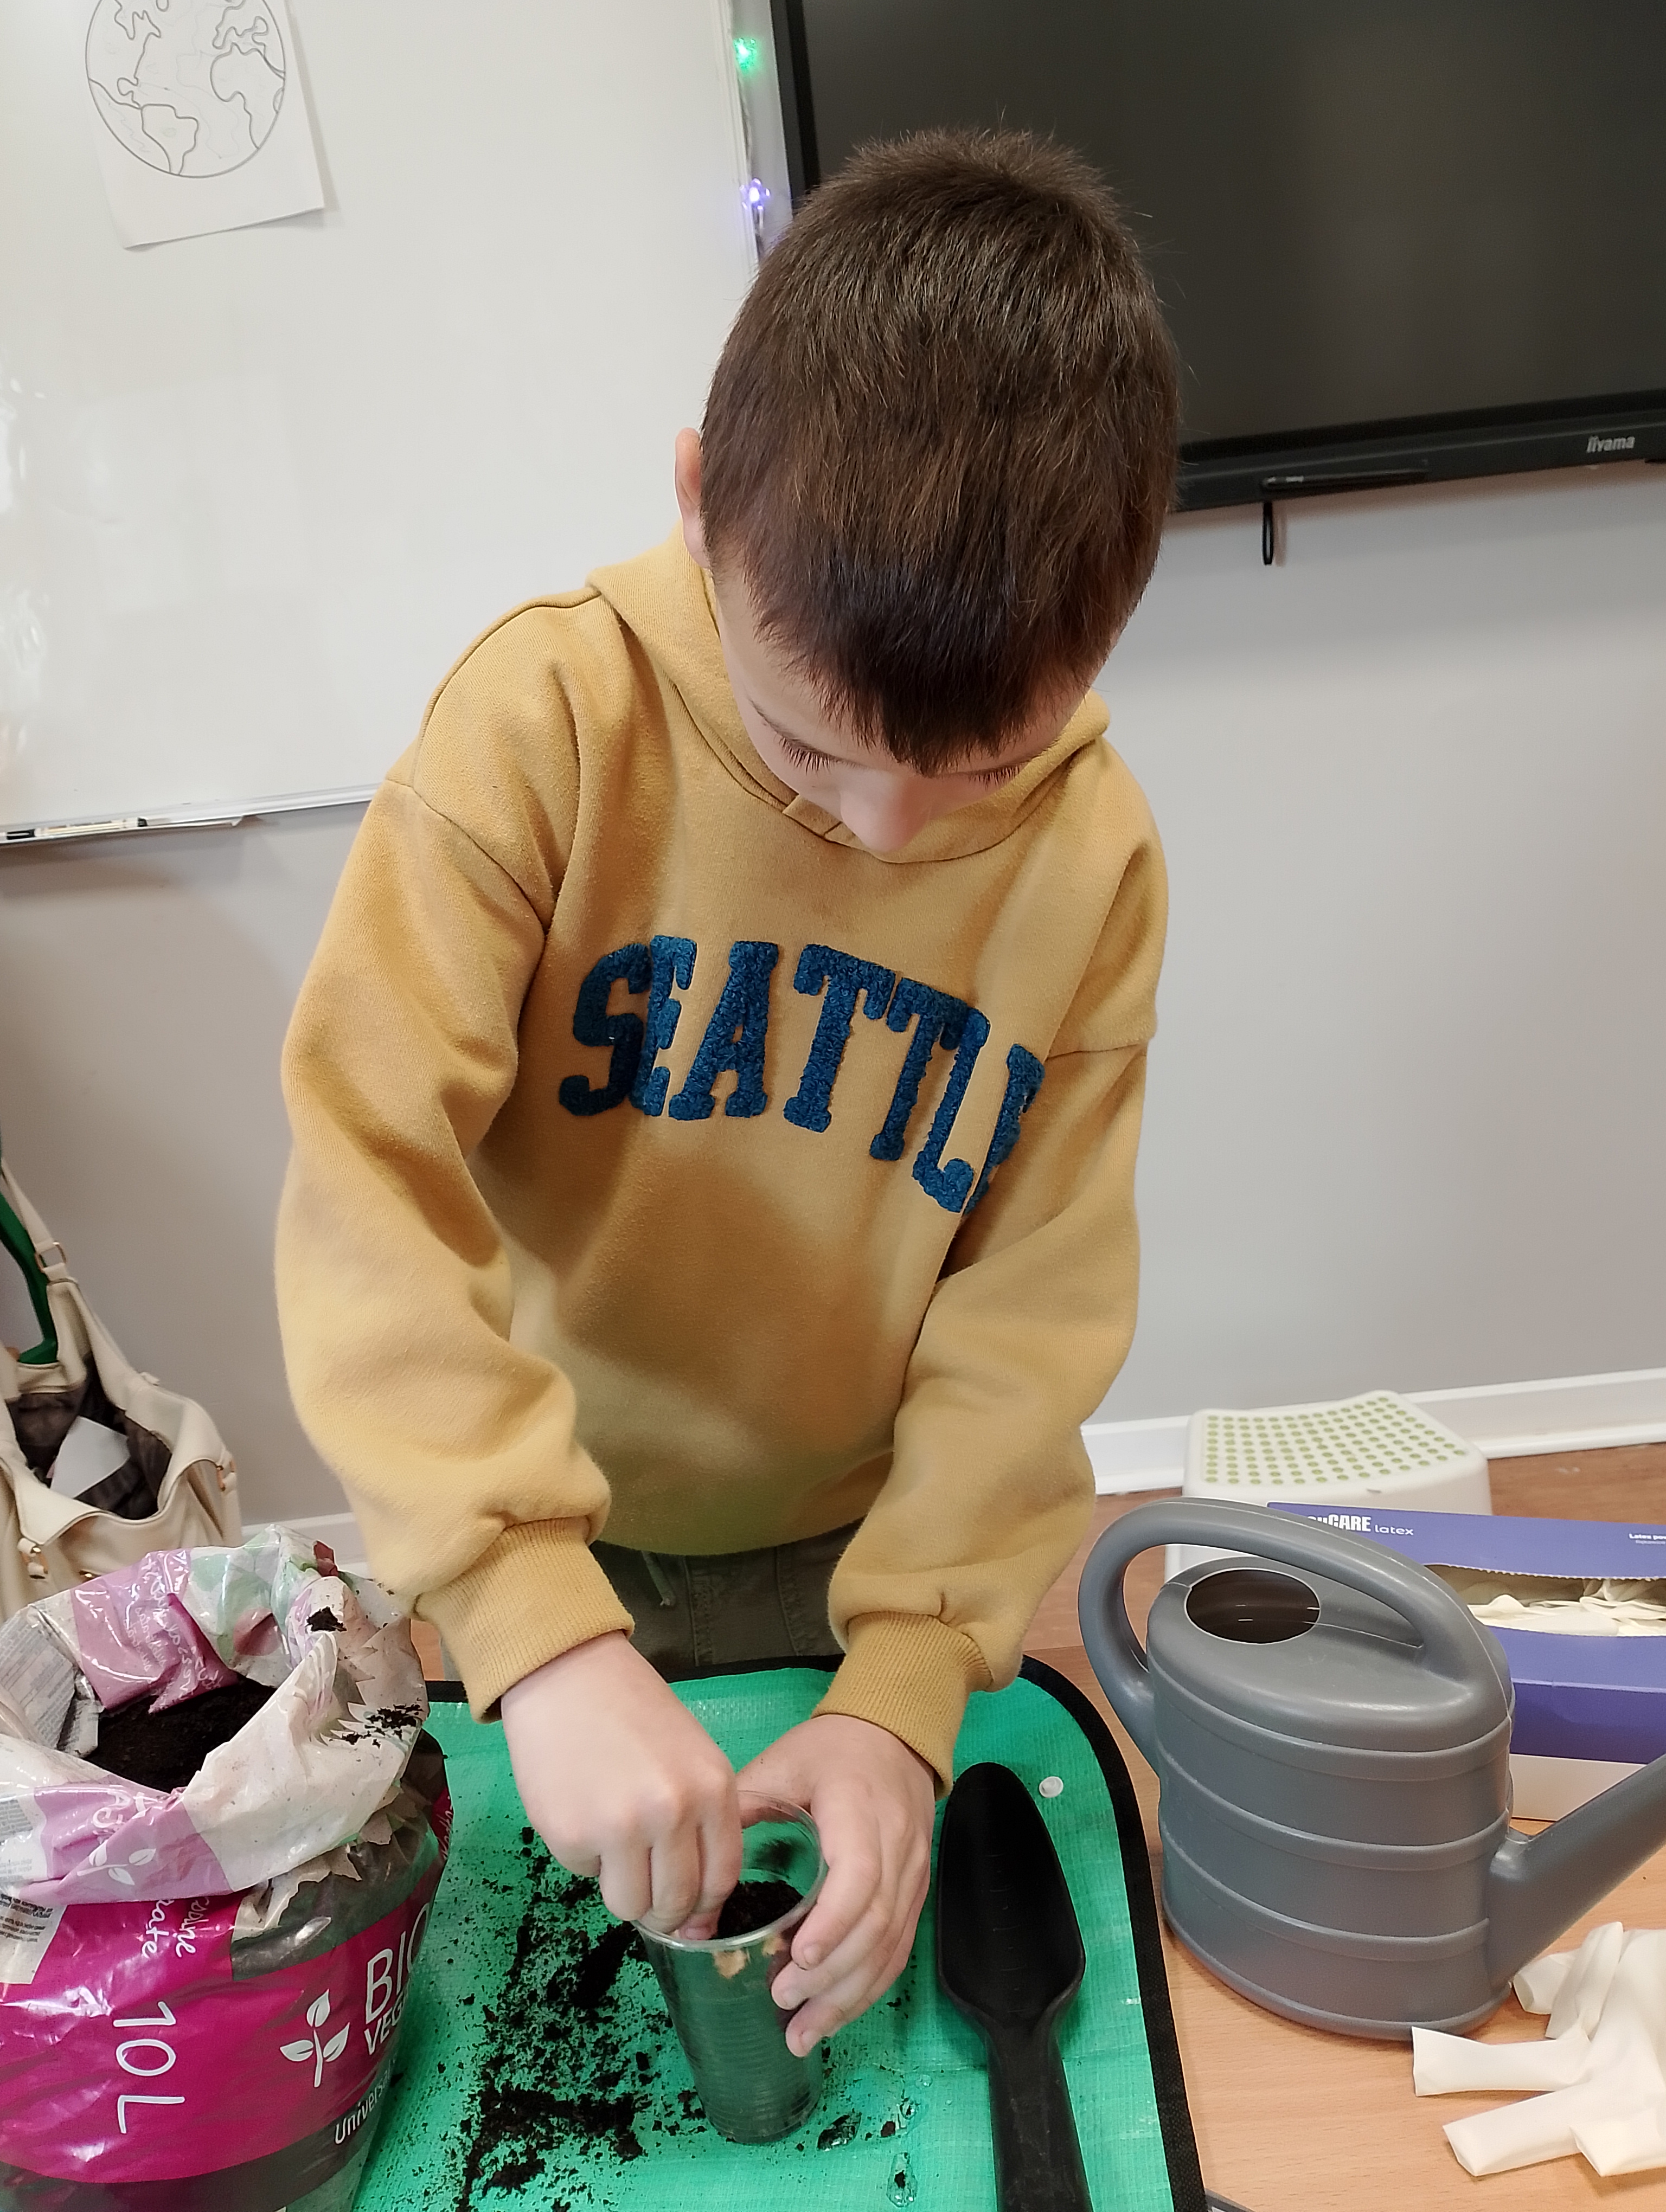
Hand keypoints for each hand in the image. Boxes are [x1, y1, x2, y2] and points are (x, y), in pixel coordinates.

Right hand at [501, 1631, 740, 1933]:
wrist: (568, 1675)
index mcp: (713, 1788)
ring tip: (613, 1848)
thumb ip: (700, 1822)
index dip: (704, 1907)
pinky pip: (587, 1876)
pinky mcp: (572, 1836)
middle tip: (647, 1895)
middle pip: (677, 1902)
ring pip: (631, 1906)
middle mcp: (674, 1812)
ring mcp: (622, 1827)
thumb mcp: (691, 1757)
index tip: (690, 1915)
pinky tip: (582, 1812)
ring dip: (623, 1890)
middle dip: (663, 1912)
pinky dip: (586, 1858)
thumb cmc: (633, 1713)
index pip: (721, 1878)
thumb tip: (695, 1909)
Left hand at [736, 1713, 935, 2056]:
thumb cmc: (831, 1751)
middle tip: (781, 1999)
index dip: (833, 1922)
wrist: (894, 1735)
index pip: (861, 1876)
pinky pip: (898, 1949)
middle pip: (878, 1923)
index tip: (797, 1956)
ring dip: (848, 1996)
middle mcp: (898, 1848)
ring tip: (802, 2033)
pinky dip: (866, 1988)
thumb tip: (696, 1872)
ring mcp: (913, 1875)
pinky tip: (833, 2015)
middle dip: (831, 1974)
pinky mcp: (915, 1894)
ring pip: (891, 1947)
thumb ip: (743, 1807)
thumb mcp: (783, 1763)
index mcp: (862, 1811)